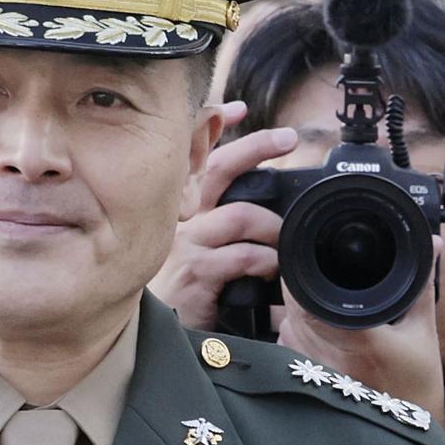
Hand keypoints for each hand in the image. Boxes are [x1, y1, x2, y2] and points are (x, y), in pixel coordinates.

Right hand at [148, 106, 296, 330]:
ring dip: (274, 227)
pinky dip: (267, 262)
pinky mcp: (196, 271)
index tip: (237, 107)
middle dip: (256, 145)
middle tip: (288, 138)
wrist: (157, 336)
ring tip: (286, 242)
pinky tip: (272, 273)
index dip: (212, 125)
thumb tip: (261, 214)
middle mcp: (180, 219)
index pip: (194, 156)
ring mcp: (186, 243)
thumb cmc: (182, 294)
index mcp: (181, 210)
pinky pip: (243, 255)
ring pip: (242, 215)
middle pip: (219, 168)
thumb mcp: (195, 253)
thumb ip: (221, 230)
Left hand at [278, 241, 444, 428]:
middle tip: (324, 280)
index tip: (315, 258)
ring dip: (299, 310)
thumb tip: (430, 243)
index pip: (309, 293)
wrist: (405, 429)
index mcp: (357, 336)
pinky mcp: (303, 381)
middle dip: (303, 286)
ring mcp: (310, 370)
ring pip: (286, 322)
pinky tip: (320, 334)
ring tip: (326, 309)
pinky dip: (297, 333)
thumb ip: (421, 283)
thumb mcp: (423, 328)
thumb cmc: (416, 381)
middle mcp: (326, 353)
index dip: (305, 271)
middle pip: (292, 304)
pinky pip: (287, 344)